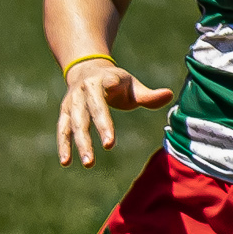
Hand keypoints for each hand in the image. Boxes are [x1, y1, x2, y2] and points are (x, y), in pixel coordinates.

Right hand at [57, 58, 174, 168]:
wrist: (87, 70)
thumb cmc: (116, 82)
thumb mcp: (132, 85)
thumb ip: (149, 95)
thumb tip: (170, 95)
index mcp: (103, 80)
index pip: (106, 92)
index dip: (107, 108)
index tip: (110, 124)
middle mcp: (84, 89)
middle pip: (89, 112)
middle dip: (97, 130)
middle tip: (108, 147)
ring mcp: (71, 101)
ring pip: (74, 123)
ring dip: (79, 143)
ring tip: (88, 163)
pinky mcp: (64, 112)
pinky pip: (62, 130)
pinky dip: (63, 145)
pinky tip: (66, 162)